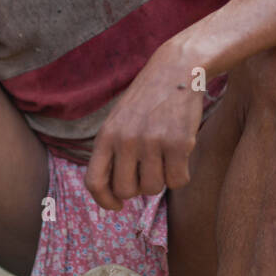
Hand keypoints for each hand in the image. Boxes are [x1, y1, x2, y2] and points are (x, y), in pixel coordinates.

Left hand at [85, 34, 204, 210]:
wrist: (176, 70)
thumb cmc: (147, 101)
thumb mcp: (119, 120)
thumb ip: (113, 152)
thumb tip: (116, 194)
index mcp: (106, 136)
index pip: (94, 182)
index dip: (104, 200)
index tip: (117, 205)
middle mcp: (125, 141)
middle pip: (127, 191)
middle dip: (139, 187)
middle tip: (149, 170)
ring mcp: (151, 143)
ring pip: (154, 188)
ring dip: (162, 178)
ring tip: (165, 154)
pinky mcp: (178, 144)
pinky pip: (178, 181)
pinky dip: (181, 174)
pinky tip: (181, 153)